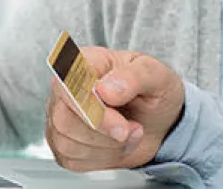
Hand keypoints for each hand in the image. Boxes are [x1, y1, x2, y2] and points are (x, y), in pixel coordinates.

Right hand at [44, 47, 184, 172]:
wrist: (160, 121)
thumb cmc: (154, 91)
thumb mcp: (156, 75)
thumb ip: (134, 77)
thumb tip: (105, 89)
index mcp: (85, 61)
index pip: (67, 82)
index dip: (90, 104)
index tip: (118, 111)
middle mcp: (67, 88)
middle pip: (64, 118)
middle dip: (104, 130)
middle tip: (131, 127)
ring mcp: (62, 117)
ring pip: (68, 143)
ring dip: (108, 146)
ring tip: (129, 131)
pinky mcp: (65, 145)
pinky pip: (73, 160)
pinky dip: (103, 158)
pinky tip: (117, 145)